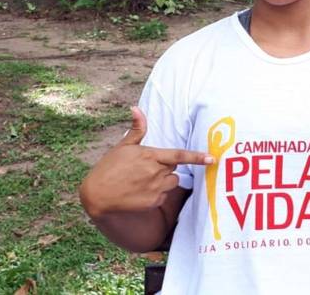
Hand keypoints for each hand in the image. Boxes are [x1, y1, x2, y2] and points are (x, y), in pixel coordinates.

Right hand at [79, 106, 212, 218]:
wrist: (97, 195)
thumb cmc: (109, 168)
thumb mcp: (122, 146)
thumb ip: (136, 129)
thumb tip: (136, 108)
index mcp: (150, 155)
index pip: (179, 155)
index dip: (197, 157)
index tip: (212, 158)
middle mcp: (155, 172)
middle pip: (174, 169)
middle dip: (165, 167)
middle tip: (145, 169)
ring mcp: (155, 188)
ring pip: (172, 182)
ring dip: (163, 180)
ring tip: (142, 180)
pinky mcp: (153, 201)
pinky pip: (163, 195)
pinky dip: (156, 193)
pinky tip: (140, 192)